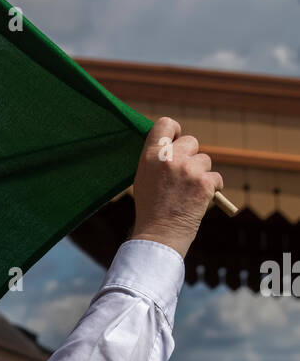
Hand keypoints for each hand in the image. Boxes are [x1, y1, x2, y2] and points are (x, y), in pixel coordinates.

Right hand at [131, 118, 222, 258]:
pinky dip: (211, 188)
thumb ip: (158, 159)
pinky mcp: (204, 183)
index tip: (177, 141)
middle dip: (191, 156)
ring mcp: (188, 170)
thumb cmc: (150, 210)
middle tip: (184, 176)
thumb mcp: (144, 178)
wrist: (159, 236)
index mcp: (151, 155)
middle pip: (191, 141)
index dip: (175, 131)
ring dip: (202, 174)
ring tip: (188, 193)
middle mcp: (170, 158)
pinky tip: (199, 200)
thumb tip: (174, 145)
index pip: (166, 124)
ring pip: (205, 160)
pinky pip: (216, 178)